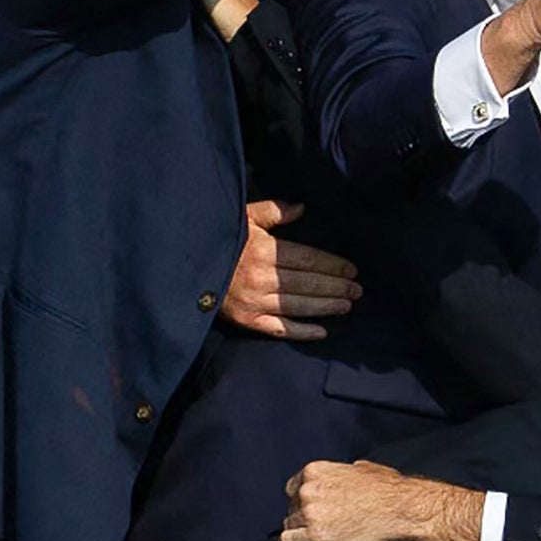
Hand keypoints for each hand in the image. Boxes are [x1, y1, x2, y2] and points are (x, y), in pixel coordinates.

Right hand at [222, 201, 360, 341]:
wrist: (183, 267)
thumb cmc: (216, 238)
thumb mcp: (242, 217)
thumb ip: (273, 211)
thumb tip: (302, 208)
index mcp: (262, 251)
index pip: (307, 259)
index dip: (332, 265)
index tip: (352, 269)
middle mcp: (260, 279)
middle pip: (307, 284)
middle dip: (336, 287)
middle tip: (358, 290)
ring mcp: (253, 303)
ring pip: (298, 306)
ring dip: (326, 307)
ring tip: (347, 305)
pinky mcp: (245, 321)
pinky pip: (279, 330)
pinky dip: (302, 332)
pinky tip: (322, 332)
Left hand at [281, 459, 415, 540]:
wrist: (399, 509)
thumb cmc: (386, 488)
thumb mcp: (361, 467)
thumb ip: (342, 471)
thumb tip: (347, 471)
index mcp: (315, 471)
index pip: (293, 488)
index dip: (302, 499)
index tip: (311, 506)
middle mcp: (307, 490)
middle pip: (292, 506)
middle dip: (303, 513)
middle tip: (320, 521)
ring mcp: (309, 513)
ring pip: (290, 523)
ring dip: (301, 529)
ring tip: (318, 532)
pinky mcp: (315, 536)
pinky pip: (288, 540)